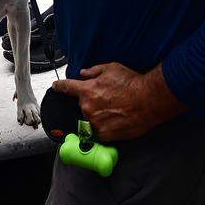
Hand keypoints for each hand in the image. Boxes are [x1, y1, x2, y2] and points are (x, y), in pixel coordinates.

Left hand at [51, 63, 186, 141]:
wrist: (148, 100)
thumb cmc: (132, 83)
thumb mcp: (112, 68)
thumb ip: (94, 70)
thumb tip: (83, 73)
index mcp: (87, 90)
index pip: (66, 88)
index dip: (59, 86)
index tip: (56, 87)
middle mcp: (88, 107)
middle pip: (82, 106)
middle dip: (91, 103)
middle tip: (108, 100)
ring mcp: (95, 123)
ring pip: (90, 120)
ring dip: (98, 116)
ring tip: (115, 111)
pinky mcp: (104, 135)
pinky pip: (99, 132)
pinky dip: (105, 127)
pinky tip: (117, 120)